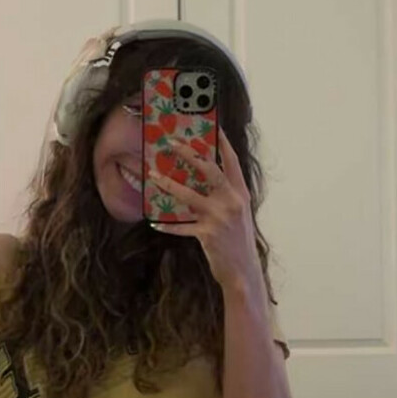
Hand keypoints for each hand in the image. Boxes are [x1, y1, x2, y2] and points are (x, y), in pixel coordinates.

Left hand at [146, 129, 263, 293]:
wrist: (243, 272)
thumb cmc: (238, 241)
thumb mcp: (238, 213)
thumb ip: (226, 195)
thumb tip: (204, 179)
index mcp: (241, 193)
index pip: (232, 161)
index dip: (222, 142)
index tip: (212, 126)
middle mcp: (232, 201)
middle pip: (209, 170)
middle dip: (189, 154)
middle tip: (171, 143)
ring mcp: (219, 217)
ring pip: (189, 195)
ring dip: (168, 184)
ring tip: (153, 176)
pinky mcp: (207, 234)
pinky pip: (181, 226)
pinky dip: (167, 225)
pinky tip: (155, 222)